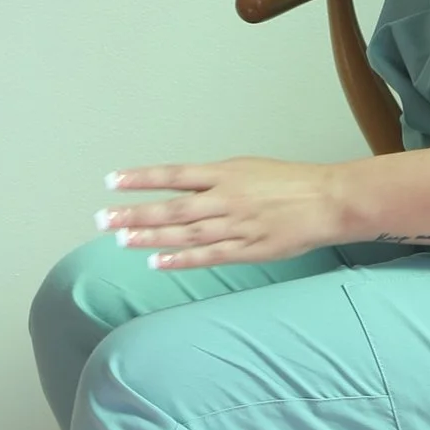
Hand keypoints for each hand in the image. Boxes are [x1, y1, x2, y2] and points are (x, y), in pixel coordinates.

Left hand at [100, 155, 366, 269]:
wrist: (327, 201)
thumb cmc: (289, 182)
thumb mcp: (247, 169)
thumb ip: (213, 180)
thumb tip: (182, 186)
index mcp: (224, 174)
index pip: (173, 175)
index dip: (141, 178)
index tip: (112, 181)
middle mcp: (225, 198)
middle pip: (171, 207)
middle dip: (134, 213)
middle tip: (103, 219)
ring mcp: (235, 226)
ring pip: (184, 233)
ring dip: (150, 236)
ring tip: (121, 240)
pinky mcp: (246, 249)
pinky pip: (207, 256)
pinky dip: (180, 259)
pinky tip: (156, 261)